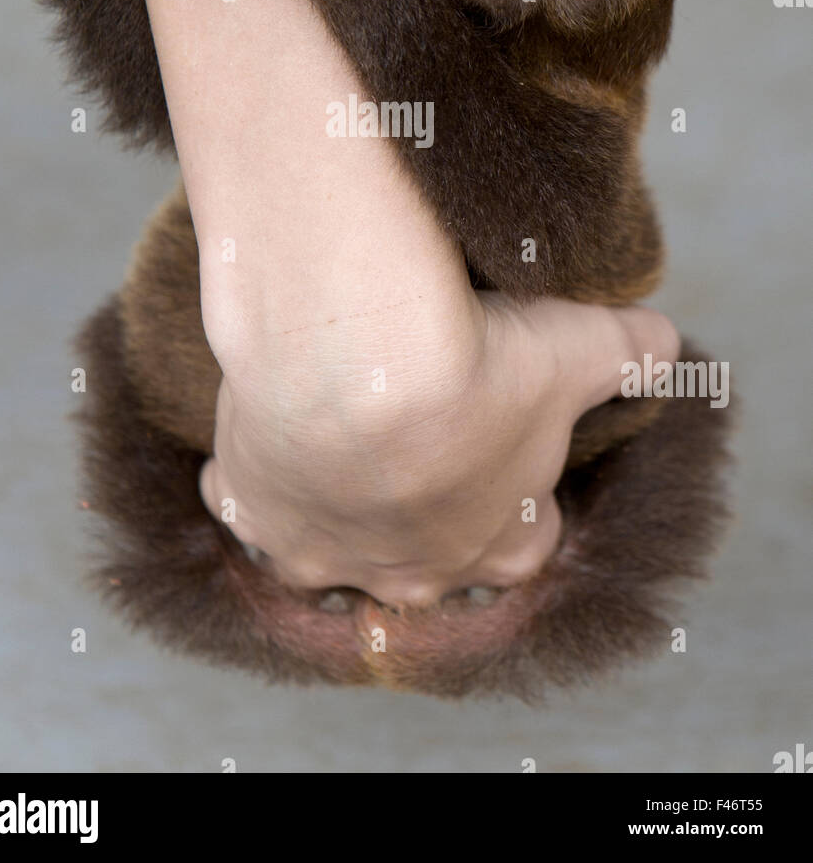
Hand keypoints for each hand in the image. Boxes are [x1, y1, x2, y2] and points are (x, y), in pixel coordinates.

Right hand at [199, 288, 679, 607]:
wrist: (362, 359)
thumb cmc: (479, 364)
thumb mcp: (576, 349)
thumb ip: (629, 351)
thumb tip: (668, 344)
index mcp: (497, 545)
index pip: (523, 547)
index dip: (522, 503)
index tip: (508, 450)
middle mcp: (410, 569)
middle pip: (420, 562)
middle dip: (419, 513)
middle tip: (413, 446)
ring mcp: (325, 549)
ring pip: (327, 550)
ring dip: (331, 507)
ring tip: (330, 444)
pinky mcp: (254, 508)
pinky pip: (245, 506)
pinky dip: (247, 478)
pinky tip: (257, 435)